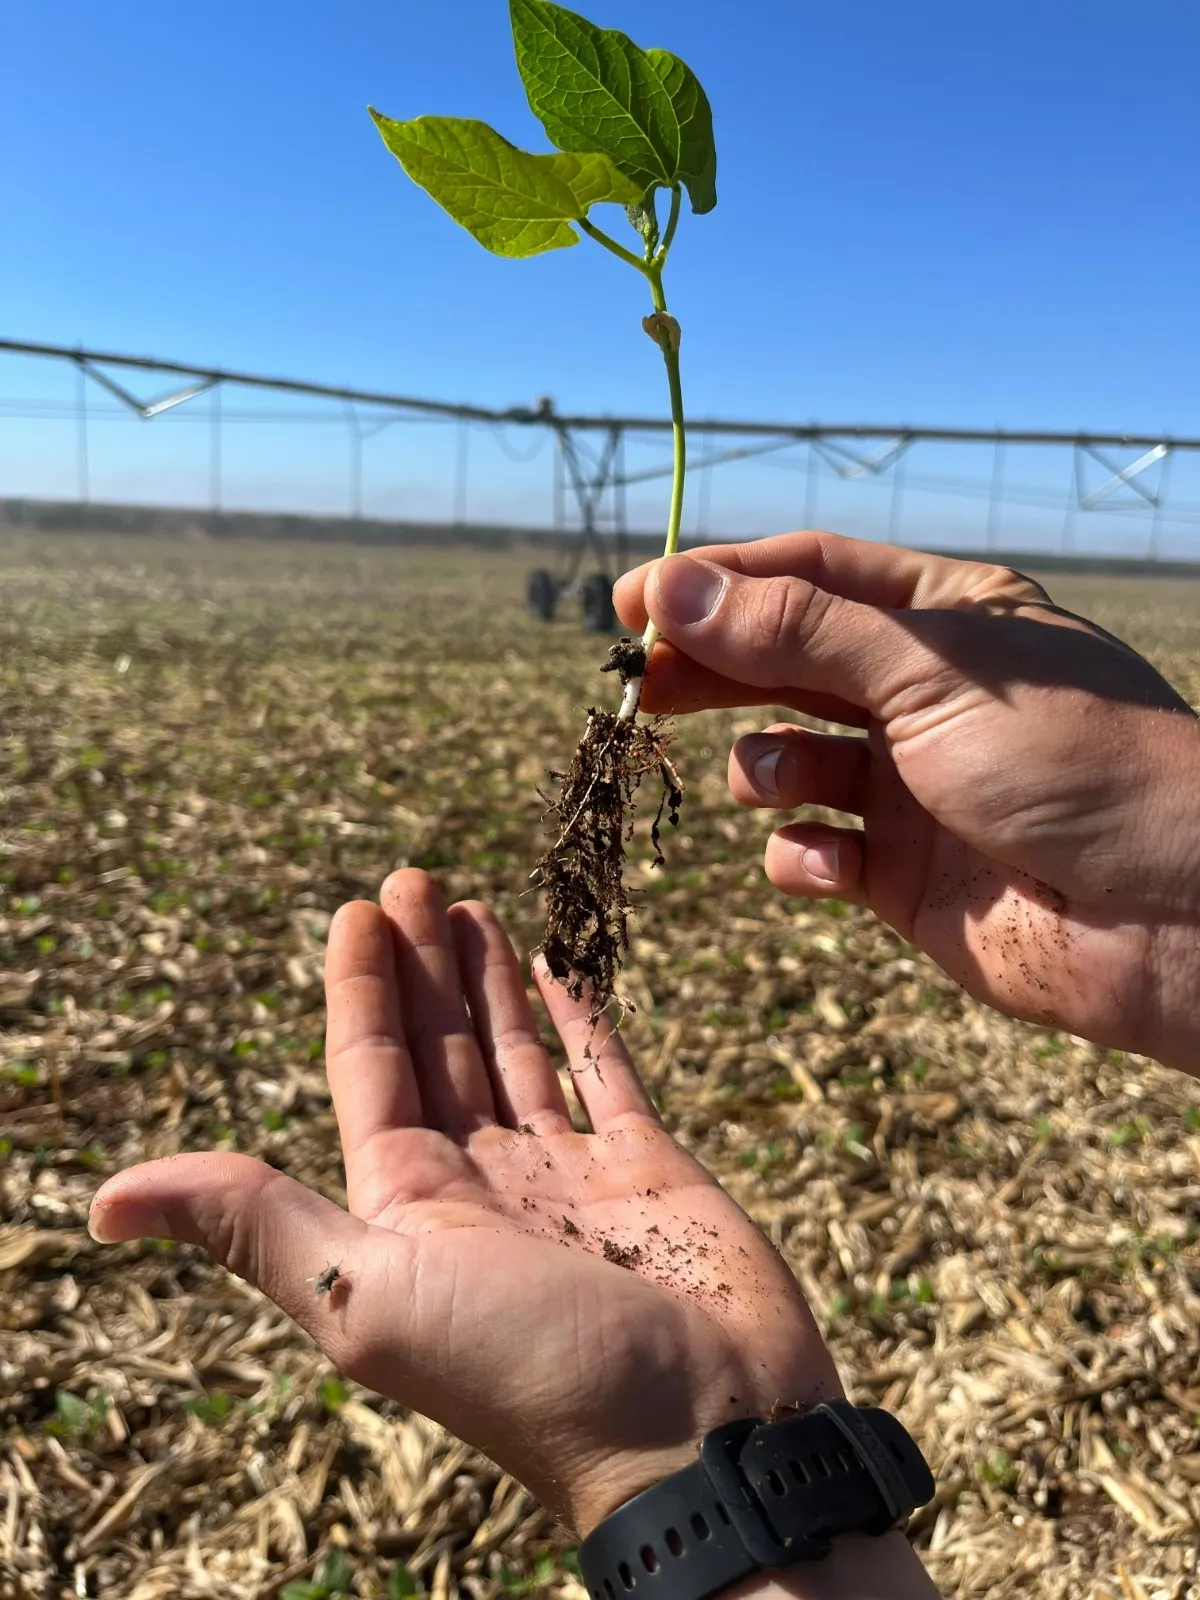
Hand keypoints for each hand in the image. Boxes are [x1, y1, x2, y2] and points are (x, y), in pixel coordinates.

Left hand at [88, 870, 840, 1534]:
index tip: (358, 908)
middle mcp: (483, 1188)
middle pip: (437, 1050)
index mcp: (410, 1210)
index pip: (370, 1071)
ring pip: (513, 1055)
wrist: (702, 1435)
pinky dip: (582, 1022)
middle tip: (412, 875)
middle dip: (419, 963)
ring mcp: (568, 1179)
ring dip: (488, 981)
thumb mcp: (369, 1294)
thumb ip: (255, 1225)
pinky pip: (606, 1077)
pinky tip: (560, 970)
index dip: (359, 989)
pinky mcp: (648, 1174)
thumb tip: (101, 1205)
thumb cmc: (529, 1370)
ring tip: (470, 905)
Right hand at [615, 533, 1199, 1073]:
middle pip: (782, 663)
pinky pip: (811, 849)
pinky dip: (805, 855)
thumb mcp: (926, 672)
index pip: (810, 574)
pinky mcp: (897, 872)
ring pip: (785, 759)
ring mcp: (908, 785)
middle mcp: (921, 694)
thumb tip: (669, 590)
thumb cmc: (1072, 762)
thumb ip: (794, 632)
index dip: (719, 582)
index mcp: (947, 616)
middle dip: (713, 673)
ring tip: (783, 783)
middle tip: (639, 686)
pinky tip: (831, 865)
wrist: (1170, 919)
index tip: (635, 602)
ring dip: (766, 769)